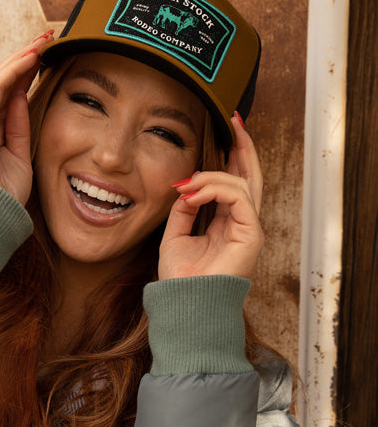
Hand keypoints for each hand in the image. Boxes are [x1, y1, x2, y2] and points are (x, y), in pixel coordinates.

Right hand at [0, 31, 53, 204]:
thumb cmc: (5, 196)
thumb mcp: (20, 157)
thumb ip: (19, 128)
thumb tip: (23, 98)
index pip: (10, 95)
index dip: (27, 75)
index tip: (46, 59)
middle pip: (3, 82)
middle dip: (24, 59)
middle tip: (46, 39)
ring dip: (21, 58)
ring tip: (42, 40)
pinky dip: (14, 70)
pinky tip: (30, 57)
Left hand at [158, 114, 263, 280]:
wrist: (184, 304)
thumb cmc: (180, 279)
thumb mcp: (175, 235)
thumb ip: (183, 209)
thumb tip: (186, 185)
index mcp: (226, 224)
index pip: (234, 183)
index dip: (232, 157)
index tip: (226, 130)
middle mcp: (242, 224)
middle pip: (250, 177)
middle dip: (243, 147)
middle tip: (235, 121)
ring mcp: (249, 229)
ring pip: (242, 184)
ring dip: (212, 176)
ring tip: (188, 184)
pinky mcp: (251, 235)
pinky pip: (238, 197)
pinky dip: (215, 189)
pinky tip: (194, 194)